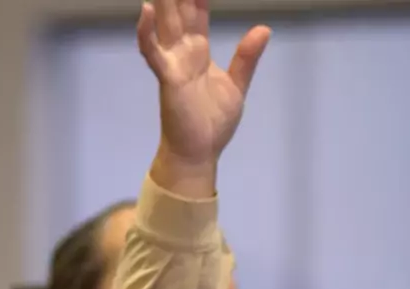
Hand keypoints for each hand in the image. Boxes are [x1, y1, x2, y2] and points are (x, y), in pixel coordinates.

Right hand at [138, 0, 269, 164]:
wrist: (199, 154)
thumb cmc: (212, 124)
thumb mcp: (236, 86)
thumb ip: (246, 58)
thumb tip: (263, 29)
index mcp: (198, 49)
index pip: (196, 8)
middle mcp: (183, 51)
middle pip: (177, 6)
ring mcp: (173, 63)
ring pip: (164, 21)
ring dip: (160, 0)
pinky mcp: (168, 79)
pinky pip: (154, 53)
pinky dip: (147, 33)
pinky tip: (146, 10)